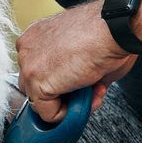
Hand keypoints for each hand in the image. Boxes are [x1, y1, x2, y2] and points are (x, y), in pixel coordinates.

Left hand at [15, 0, 136, 123]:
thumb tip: (81, 91)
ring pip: (41, 102)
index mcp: (37, 36)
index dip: (63, 82)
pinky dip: (69, 114)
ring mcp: (29, 66)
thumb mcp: (82, 51)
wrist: (114, 28)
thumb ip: (72, 72)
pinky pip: (49, 113)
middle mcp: (27, 48)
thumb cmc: (107, 32)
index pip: (38, 70)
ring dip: (68, 105)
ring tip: (92, 94)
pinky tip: (86, 99)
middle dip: (64, 94)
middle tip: (91, 90)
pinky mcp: (37, 83)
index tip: (82, 81)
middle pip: (35, 87)